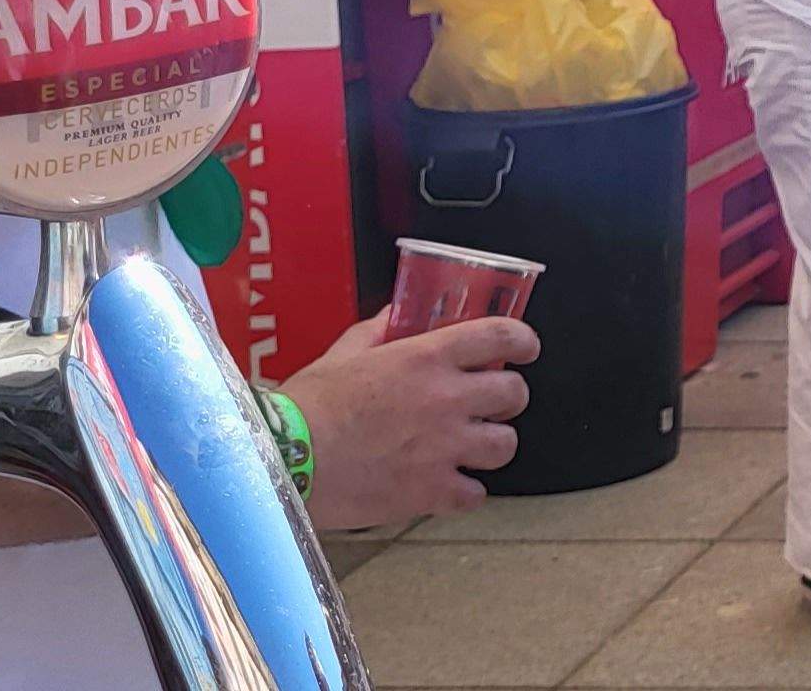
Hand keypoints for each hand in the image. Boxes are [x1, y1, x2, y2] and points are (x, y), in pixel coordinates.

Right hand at [284, 312, 535, 530]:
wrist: (284, 460)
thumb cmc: (307, 405)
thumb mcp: (342, 354)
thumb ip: (376, 332)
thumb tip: (394, 316)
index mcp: (426, 358)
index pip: (501, 337)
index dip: (523, 341)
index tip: (526, 348)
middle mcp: (446, 399)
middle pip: (515, 394)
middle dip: (508, 398)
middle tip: (489, 404)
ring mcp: (445, 447)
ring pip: (506, 445)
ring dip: (491, 445)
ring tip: (469, 447)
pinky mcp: (432, 492)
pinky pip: (476, 494)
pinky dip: (464, 492)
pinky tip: (445, 486)